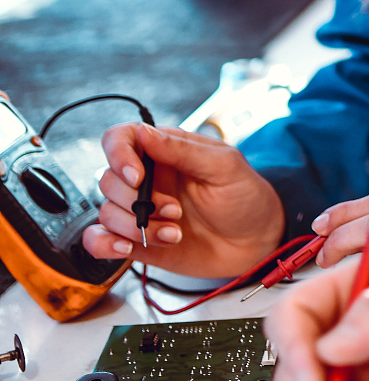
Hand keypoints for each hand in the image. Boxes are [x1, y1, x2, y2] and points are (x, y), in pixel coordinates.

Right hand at [82, 121, 284, 278]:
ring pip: (107, 212)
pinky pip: (99, 240)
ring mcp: (142, 211)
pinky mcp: (138, 241)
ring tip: (174, 233)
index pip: (121, 139)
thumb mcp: (224, 166)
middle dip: (136, 200)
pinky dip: (103, 244)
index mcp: (165, 151)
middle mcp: (148, 179)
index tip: (136, 177)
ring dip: (135, 226)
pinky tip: (127, 248)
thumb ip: (183, 150)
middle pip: (108, 179)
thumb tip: (144, 132)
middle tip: (175, 211)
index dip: (118, 154)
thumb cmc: (245, 196)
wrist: (257, 241)